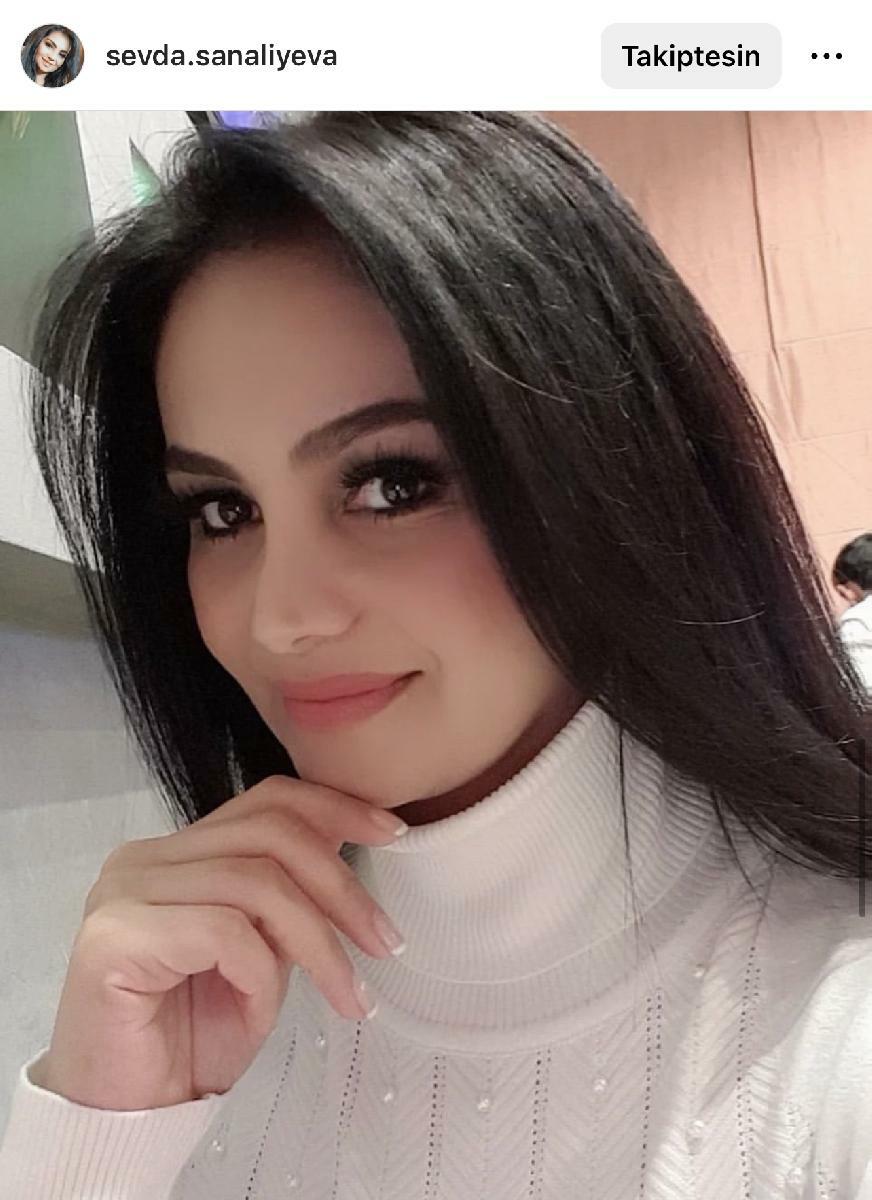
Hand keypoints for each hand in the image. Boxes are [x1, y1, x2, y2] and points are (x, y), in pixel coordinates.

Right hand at [34, 776, 406, 1109]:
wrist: (128, 1117)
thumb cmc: (192, 1039)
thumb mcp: (262, 957)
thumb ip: (287, 903)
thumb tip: (349, 856)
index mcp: (178, 852)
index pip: (266, 801)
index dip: (335, 808)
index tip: (393, 833)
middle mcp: (145, 859)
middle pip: (270, 834)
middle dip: (341, 886)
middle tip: (386, 942)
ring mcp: (124, 891)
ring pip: (257, 883)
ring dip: (319, 942)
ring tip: (350, 994)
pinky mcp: (114, 937)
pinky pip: (223, 932)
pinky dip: (262, 973)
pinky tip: (263, 1015)